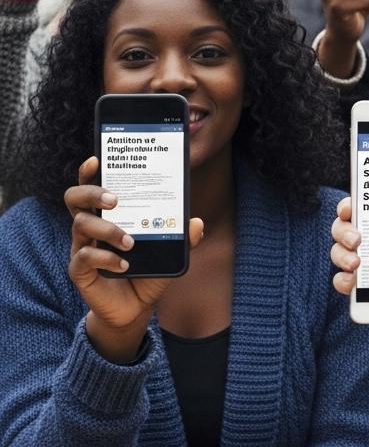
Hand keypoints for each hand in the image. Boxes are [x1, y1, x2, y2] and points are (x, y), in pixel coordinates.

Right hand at [66, 157, 204, 362]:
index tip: (97, 159)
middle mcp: (90, 227)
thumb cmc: (148, 270)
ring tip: (131, 241)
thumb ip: (182, 237)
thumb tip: (196, 222)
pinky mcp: (79, 271)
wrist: (135, 307)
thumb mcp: (169, 252)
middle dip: (91, 192)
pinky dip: (106, 258)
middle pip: (74, 198)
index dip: (90, 172)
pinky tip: (125, 264)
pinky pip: (84, 256)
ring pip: (80, 225)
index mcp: (108, 214)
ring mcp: (81, 247)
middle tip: (115, 200)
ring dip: (108, 229)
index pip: (92, 186)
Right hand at [329, 196, 368, 382]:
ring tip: (358, 263)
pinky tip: (353, 283)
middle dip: (344, 229)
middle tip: (359, 239)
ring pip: (338, 252)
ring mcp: (365, 266)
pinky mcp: (362, 291)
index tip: (353, 205)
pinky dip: (343, 281)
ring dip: (341, 254)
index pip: (365, 206)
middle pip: (343, 227)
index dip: (351, 203)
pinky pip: (341, 283)